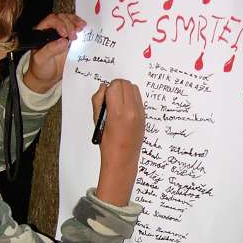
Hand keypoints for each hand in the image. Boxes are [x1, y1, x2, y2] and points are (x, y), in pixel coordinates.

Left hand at [23, 13, 85, 92]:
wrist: (46, 78)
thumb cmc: (40, 68)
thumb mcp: (41, 60)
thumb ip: (50, 50)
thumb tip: (63, 42)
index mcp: (42, 32)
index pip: (51, 21)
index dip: (59, 24)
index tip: (65, 34)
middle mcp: (52, 30)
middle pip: (62, 18)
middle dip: (69, 24)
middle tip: (74, 36)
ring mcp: (61, 35)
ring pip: (69, 21)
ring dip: (76, 22)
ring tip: (81, 28)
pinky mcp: (69, 41)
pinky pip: (75, 30)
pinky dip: (80, 28)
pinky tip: (84, 29)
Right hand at [92, 79, 144, 206]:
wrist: (123, 159)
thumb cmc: (107, 143)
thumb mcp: (97, 121)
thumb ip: (98, 101)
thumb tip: (103, 88)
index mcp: (118, 112)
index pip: (115, 85)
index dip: (108, 89)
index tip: (105, 98)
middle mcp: (131, 111)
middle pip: (125, 83)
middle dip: (116, 87)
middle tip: (111, 99)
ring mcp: (140, 113)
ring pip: (133, 88)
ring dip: (125, 91)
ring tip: (118, 104)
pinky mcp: (144, 115)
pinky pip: (138, 98)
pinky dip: (131, 98)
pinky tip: (125, 110)